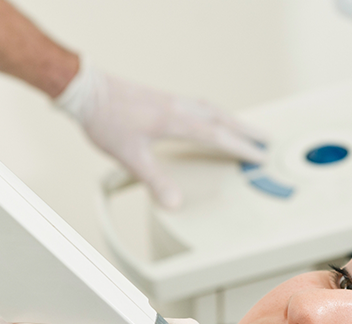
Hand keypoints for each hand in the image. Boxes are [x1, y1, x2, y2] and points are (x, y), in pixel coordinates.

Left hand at [56, 58, 266, 208]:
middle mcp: (177, 107)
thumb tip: (174, 203)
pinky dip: (213, 113)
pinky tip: (207, 119)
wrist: (86, 91)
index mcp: (175, 121)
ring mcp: (170, 100)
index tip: (259, 156)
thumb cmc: (106, 121)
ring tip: (244, 129)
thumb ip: (156, 181)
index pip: (217, 136)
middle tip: (265, 139)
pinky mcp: (161, 98)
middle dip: (245, 130)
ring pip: (211, 108)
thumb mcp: (131, 157)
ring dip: (231, 119)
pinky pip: (198, 104)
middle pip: (221, 118)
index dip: (240, 147)